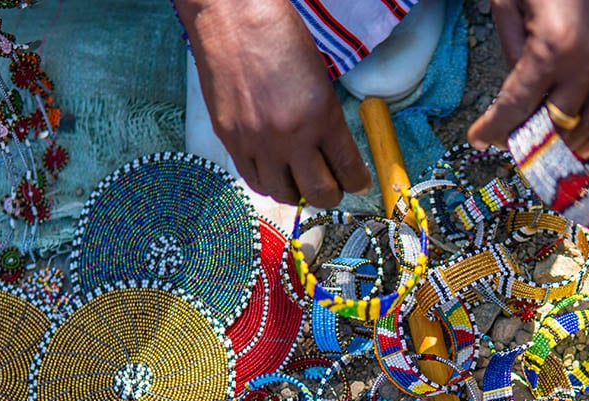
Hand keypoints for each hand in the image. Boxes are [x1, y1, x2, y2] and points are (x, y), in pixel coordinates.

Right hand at [178, 0, 369, 207]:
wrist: (231, 18)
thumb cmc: (279, 36)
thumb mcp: (319, 78)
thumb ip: (327, 120)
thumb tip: (334, 154)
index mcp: (322, 116)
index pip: (348, 170)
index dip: (357, 183)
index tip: (358, 183)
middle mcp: (291, 136)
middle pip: (318, 194)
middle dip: (330, 195)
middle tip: (331, 187)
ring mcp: (257, 142)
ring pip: (284, 194)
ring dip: (297, 192)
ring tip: (300, 179)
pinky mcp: (230, 140)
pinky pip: (253, 180)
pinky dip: (268, 181)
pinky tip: (274, 171)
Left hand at [468, 0, 588, 156]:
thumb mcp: (510, 4)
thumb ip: (511, 53)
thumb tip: (515, 100)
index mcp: (551, 49)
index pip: (516, 108)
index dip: (493, 129)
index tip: (478, 139)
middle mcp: (586, 64)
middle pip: (552, 127)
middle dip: (527, 142)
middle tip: (510, 143)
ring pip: (587, 128)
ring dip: (562, 144)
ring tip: (542, 148)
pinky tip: (585, 145)